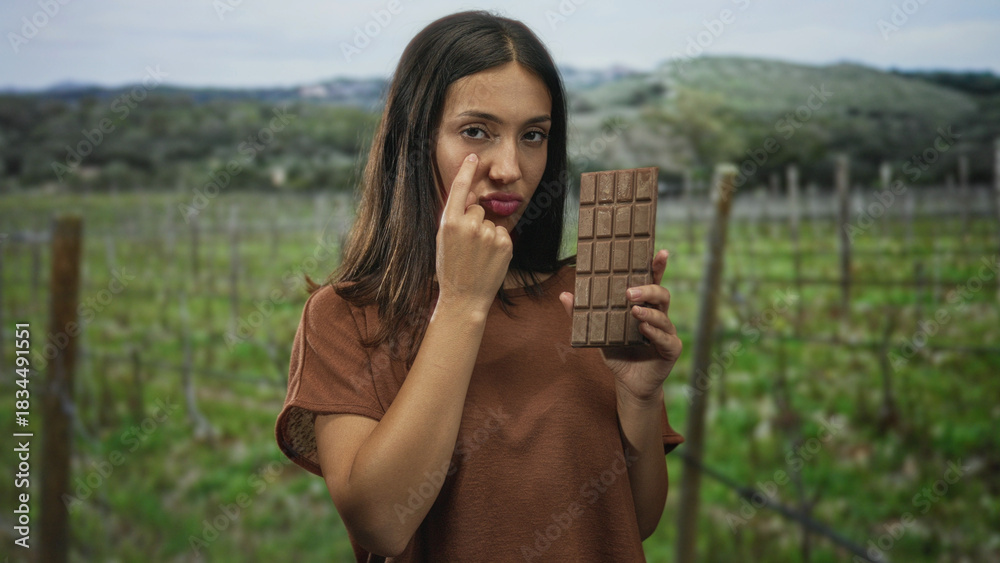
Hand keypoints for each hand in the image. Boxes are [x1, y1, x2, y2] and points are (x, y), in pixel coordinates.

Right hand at [436, 154, 512, 313]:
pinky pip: (502, 233)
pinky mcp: (505, 244)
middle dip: (474, 221)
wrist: (464, 297)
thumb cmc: (451, 268)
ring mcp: (489, 235)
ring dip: (486, 234)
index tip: (474, 157)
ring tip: (477, 256)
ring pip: (490, 222)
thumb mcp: (444, 240)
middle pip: (477, 208)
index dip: (467, 171)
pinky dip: (498, 243)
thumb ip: (455, 217)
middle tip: (467, 246)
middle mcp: (470, 225)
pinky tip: (488, 259)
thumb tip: (471, 197)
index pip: (459, 188)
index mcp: (449, 223)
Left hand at [559, 249, 681, 402]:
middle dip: (647, 289)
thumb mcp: (598, 332)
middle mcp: (659, 315)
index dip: (657, 266)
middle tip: (628, 292)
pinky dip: (654, 332)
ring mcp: (667, 332)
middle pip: (662, 294)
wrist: (628, 384)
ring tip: (633, 310)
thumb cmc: (617, 353)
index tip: (660, 252)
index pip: (653, 282)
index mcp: (645, 306)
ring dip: (648, 310)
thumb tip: (564, 294)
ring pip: (663, 315)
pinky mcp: (671, 349)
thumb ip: (583, 314)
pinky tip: (643, 328)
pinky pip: (666, 338)